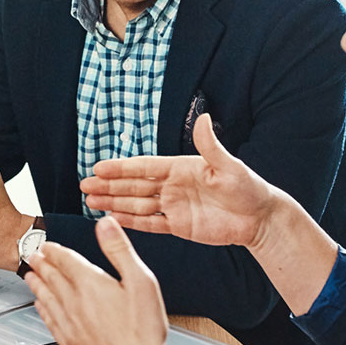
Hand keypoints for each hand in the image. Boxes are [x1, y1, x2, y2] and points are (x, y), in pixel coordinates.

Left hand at [23, 219, 169, 344]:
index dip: (54, 250)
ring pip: (45, 298)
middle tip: (31, 255)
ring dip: (36, 284)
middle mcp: (73, 302)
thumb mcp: (141, 281)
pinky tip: (41, 306)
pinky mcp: (69, 343)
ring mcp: (69, 324)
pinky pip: (49, 320)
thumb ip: (120, 250)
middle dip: (41, 264)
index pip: (65, 260)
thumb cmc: (142, 331)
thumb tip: (107, 224)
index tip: (46, 245)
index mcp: (90, 284)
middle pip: (51, 277)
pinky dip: (42, 309)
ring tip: (29, 275)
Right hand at [79, 113, 281, 248]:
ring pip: (137, 204)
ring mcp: (174, 206)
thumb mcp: (229, 166)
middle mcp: (173, 186)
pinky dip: (131, 221)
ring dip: (114, 202)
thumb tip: (204, 118)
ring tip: (90, 201)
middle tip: (85, 185)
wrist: (260, 218)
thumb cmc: (249, 188)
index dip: (121, 168)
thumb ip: (210, 146)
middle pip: (134, 185)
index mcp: (181, 168)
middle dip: (109, 185)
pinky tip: (113, 218)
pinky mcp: (179, 225)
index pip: (144, 167)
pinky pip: (150, 223)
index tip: (99, 167)